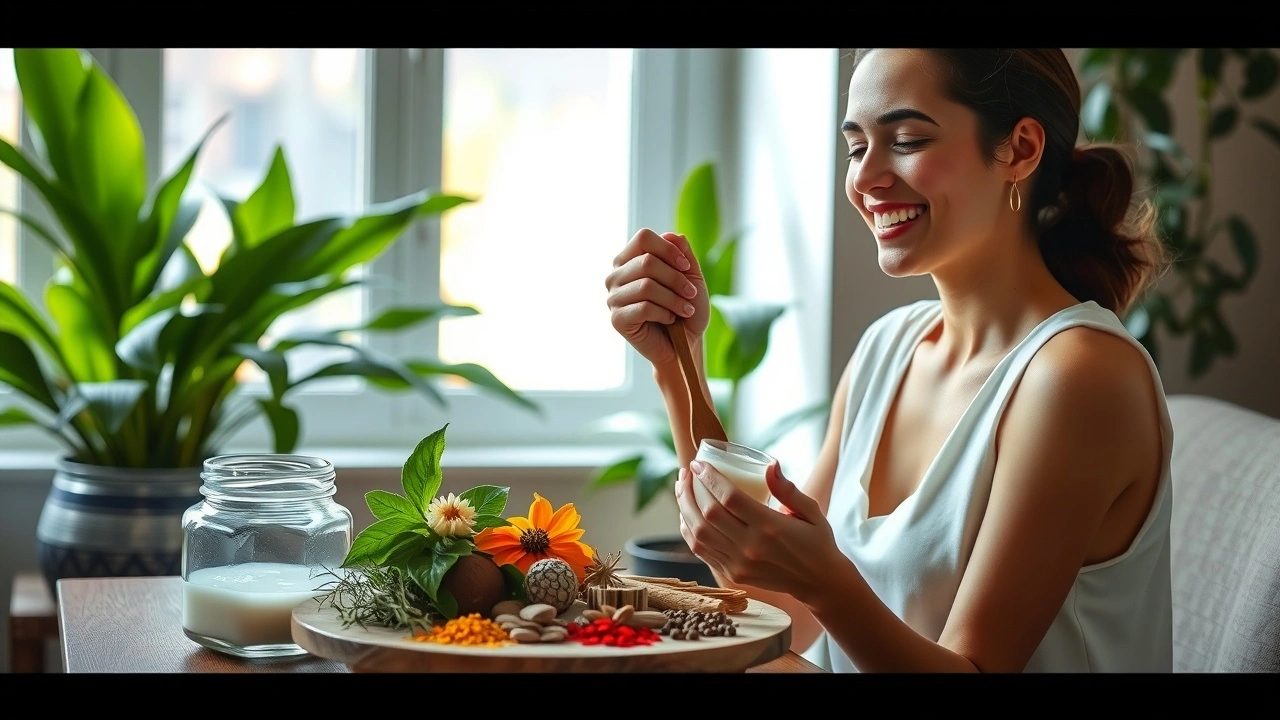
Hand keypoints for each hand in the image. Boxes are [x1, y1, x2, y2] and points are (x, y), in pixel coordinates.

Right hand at [605, 229, 708, 367]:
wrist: (684, 345)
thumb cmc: (686, 309)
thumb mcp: (691, 277)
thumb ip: (683, 253)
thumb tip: (671, 235)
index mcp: (630, 260)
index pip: (643, 238)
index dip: (668, 249)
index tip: (686, 267)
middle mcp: (616, 276)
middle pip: (647, 262)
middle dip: (676, 279)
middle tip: (690, 294)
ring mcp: (613, 298)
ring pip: (646, 286)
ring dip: (674, 298)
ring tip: (685, 310)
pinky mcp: (617, 319)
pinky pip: (644, 308)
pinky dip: (664, 313)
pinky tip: (670, 320)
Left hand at [674, 458, 840, 601]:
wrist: (818, 581)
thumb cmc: (816, 540)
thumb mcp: (810, 510)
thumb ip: (788, 489)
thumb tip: (770, 464)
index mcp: (770, 527)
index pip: (729, 498)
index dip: (709, 478)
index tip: (698, 463)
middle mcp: (751, 547)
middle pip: (708, 514)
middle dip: (691, 489)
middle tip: (686, 471)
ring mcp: (739, 563)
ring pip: (699, 533)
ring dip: (685, 508)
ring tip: (681, 488)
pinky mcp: (733, 574)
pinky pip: (702, 551)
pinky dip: (689, 531)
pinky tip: (687, 514)